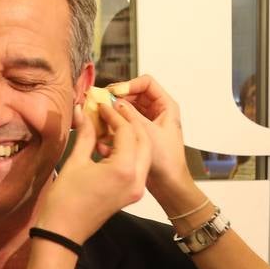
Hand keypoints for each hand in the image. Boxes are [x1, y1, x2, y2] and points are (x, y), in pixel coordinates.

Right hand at [34, 98, 150, 244]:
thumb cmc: (66, 199)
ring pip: (143, 152)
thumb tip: (83, 111)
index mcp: (124, 169)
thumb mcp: (76, 161)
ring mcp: (137, 188)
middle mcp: (137, 179)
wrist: (65, 231)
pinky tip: (113, 142)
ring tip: (113, 123)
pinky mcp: (133, 193)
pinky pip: (138, 165)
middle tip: (112, 109)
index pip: (126, 131)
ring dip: (132, 135)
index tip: (101, 104)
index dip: (114, 114)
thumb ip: (85, 134)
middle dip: (129, 121)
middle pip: (142, 140)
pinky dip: (130, 150)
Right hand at [106, 75, 197, 202]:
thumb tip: (114, 101)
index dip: (129, 85)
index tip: (114, 93)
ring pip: (127, 111)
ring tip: (100, 119)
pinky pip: (124, 125)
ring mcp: (148, 124)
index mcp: (166, 106)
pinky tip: (104, 136)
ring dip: (114, 115)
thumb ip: (130, 114)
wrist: (169, 186)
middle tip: (101, 104)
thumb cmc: (167, 162)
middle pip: (133, 95)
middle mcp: (158, 112)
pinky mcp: (139, 136)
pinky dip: (114, 128)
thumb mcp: (147, 132)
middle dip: (117, 100)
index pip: (146, 83)